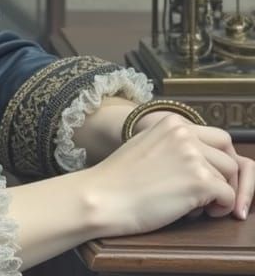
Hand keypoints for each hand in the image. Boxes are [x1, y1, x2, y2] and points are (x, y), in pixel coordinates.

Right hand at [85, 113, 254, 236]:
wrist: (103, 196)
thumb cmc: (120, 179)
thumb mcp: (147, 145)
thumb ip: (173, 145)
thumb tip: (200, 159)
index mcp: (172, 122)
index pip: (218, 137)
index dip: (218, 161)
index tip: (210, 177)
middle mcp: (185, 133)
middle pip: (228, 156)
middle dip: (224, 177)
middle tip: (207, 195)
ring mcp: (193, 156)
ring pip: (230, 176)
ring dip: (219, 193)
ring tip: (196, 204)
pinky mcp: (199, 181)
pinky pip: (228, 196)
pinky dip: (219, 208)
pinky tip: (195, 211)